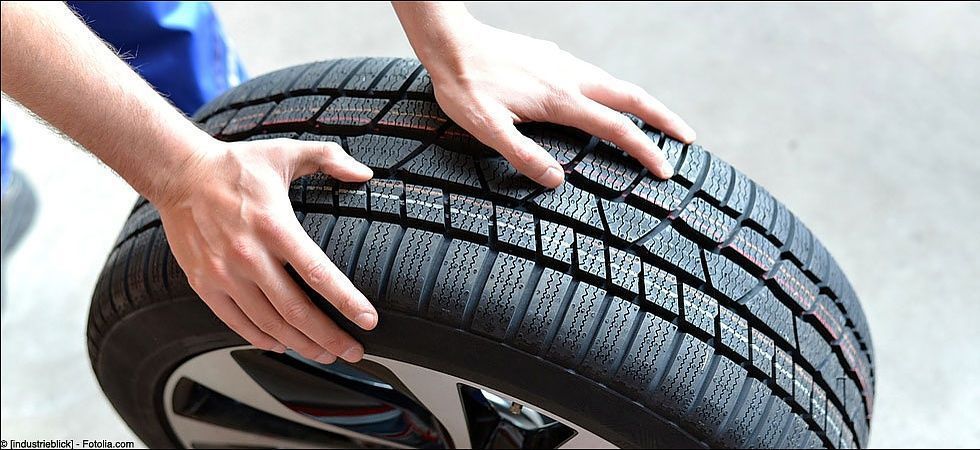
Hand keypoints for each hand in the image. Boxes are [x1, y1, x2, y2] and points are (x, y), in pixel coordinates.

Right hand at [155, 138, 376, 363]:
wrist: (178, 173)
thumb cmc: (235, 166)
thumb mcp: (286, 152)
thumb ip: (329, 158)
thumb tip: (365, 173)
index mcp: (274, 225)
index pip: (318, 273)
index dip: (346, 301)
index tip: (368, 320)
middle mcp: (248, 255)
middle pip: (295, 310)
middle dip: (329, 337)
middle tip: (352, 351)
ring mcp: (224, 273)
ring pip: (269, 323)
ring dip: (301, 344)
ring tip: (325, 354)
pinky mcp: (203, 284)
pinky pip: (236, 323)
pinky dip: (262, 339)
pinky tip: (284, 345)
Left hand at [408, 13, 695, 187]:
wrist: (449, 42)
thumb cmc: (464, 87)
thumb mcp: (486, 128)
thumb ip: (523, 155)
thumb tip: (558, 181)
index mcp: (560, 100)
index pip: (616, 128)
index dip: (645, 150)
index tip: (666, 170)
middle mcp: (570, 77)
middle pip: (631, 96)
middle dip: (664, 118)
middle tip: (688, 139)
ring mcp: (563, 64)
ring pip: (615, 83)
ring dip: (642, 104)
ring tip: (657, 123)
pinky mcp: (552, 58)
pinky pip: (595, 76)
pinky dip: (615, 93)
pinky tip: (607, 102)